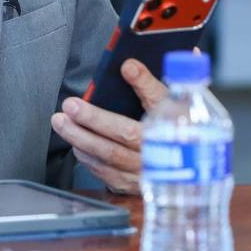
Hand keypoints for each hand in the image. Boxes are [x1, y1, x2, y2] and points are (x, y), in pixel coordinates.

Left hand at [50, 59, 167, 194]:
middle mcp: (163, 151)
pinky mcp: (135, 186)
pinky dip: (88, 158)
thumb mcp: (171, 106)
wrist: (188, 174)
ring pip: (110, 157)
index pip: (161, 101)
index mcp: (174, 125)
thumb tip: (131, 64)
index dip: (144, 83)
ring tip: (62, 122)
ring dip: (81, 139)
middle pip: (126, 134)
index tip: (127, 67)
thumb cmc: (175, 133)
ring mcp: (149, 172)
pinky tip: (76, 144)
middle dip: (93, 119)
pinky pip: (107, 174)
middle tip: (70, 105)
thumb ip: (151, 85)